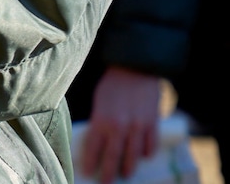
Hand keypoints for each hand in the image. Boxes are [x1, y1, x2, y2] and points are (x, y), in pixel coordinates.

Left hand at [77, 66, 163, 183]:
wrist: (136, 69)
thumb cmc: (112, 84)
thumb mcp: (99, 102)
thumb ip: (99, 120)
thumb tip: (97, 139)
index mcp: (102, 119)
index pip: (94, 147)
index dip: (90, 162)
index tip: (87, 172)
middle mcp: (120, 127)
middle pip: (113, 157)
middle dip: (109, 173)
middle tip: (105, 183)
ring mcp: (138, 127)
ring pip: (133, 155)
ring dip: (128, 167)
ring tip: (125, 175)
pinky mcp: (153, 125)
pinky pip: (150, 146)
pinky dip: (146, 153)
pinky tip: (142, 157)